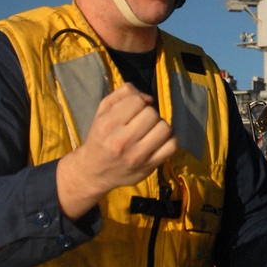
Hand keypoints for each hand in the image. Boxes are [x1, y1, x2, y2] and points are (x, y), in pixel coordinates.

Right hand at [56, 83, 177, 218]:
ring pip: (164, 128)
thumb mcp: (102, 112)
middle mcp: (121, 141)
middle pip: (152, 114)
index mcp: (107, 125)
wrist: (95, 172)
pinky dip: (170, 139)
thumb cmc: (100, 138)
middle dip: (148, 114)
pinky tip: (160, 140)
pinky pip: (171, 146)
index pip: (137, 101)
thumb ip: (123, 95)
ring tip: (150, 130)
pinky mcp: (149, 167)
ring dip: (159, 126)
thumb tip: (148, 98)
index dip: (137, 102)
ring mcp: (137, 156)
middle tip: (141, 122)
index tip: (132, 111)